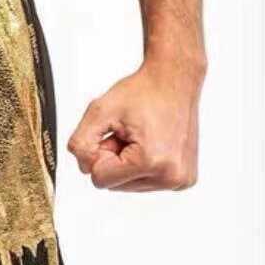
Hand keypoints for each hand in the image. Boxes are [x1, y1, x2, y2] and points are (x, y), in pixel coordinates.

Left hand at [67, 58, 202, 191]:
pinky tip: (153, 145)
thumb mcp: (99, 111)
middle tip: (131, 133)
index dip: (100, 153)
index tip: (116, 133)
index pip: (99, 180)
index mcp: (151, 161)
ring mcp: (180, 179)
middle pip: (114, 185)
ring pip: (127, 185)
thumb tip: (85, 167)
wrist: (175, 78)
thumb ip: (80, 143)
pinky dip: (141, 166)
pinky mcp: (184, 179)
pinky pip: (144, 182)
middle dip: (114, 159)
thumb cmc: (143, 91)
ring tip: (142, 137)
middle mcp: (171, 176)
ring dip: (126, 162)